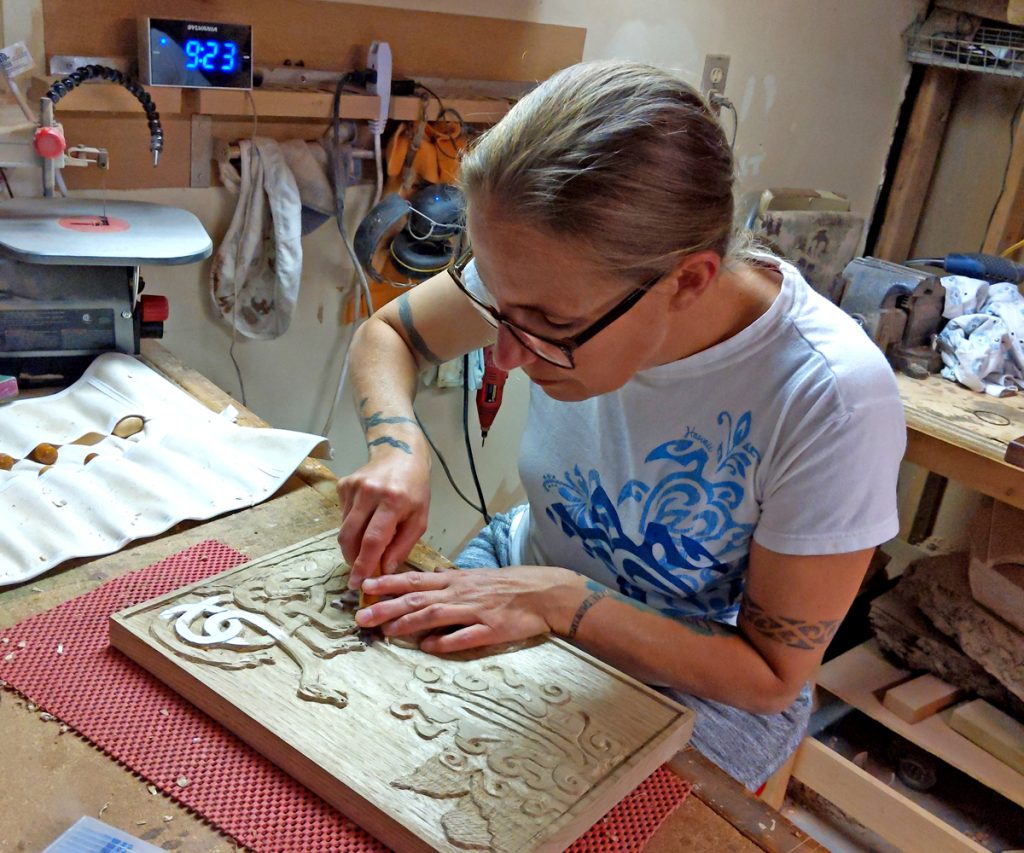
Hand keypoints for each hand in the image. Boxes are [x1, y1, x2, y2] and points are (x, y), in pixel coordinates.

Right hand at [336, 452, 429, 589]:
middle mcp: (371, 492)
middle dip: (351, 559)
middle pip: (351, 536)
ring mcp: (354, 486)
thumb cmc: (414, 490)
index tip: (357, 583)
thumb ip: (402, 546)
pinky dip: (352, 525)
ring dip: (352, 543)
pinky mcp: (343, 484)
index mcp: (394, 502)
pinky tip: (365, 519)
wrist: (401, 454)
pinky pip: (343, 515)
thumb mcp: (419, 519)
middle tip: (357, 572)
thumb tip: (384, 571)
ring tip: (366, 545)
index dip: (363, 565)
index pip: (373, 540)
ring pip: (344, 528)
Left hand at [354, 565, 584, 652]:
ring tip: (386, 631)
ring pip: (436, 615)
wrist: (544, 593)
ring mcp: (475, 611)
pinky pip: (465, 636)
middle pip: (418, 599)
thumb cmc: (510, 585)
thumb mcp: (477, 577)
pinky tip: (428, 647)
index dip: (389, 584)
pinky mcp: (491, 629)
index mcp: (456, 581)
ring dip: (409, 623)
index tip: (365, 588)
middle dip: (387, 607)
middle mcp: (461, 593)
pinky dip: (446, 641)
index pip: (415, 581)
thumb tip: (430, 580)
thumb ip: (452, 581)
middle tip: (361, 616)